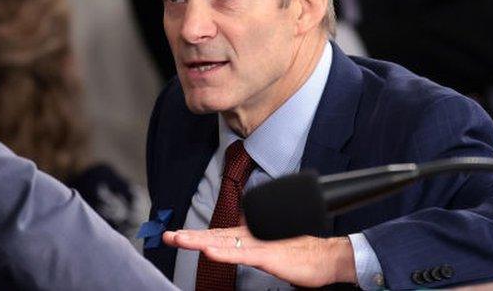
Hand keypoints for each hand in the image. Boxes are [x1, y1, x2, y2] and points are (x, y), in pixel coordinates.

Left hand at [163, 226, 356, 287]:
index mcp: (248, 237)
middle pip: (213, 237)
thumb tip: (235, 242)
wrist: (325, 257)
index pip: (215, 236)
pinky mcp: (268, 256)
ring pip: (222, 242)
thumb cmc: (299, 254)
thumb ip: (250, 246)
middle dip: (189, 237)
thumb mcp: (268, 250)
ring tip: (179, 239)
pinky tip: (209, 252)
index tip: (174, 235)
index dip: (194, 235)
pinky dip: (224, 253)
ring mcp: (257, 246)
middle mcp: (249, 238)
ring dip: (199, 241)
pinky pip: (242, 255)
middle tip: (166, 236)